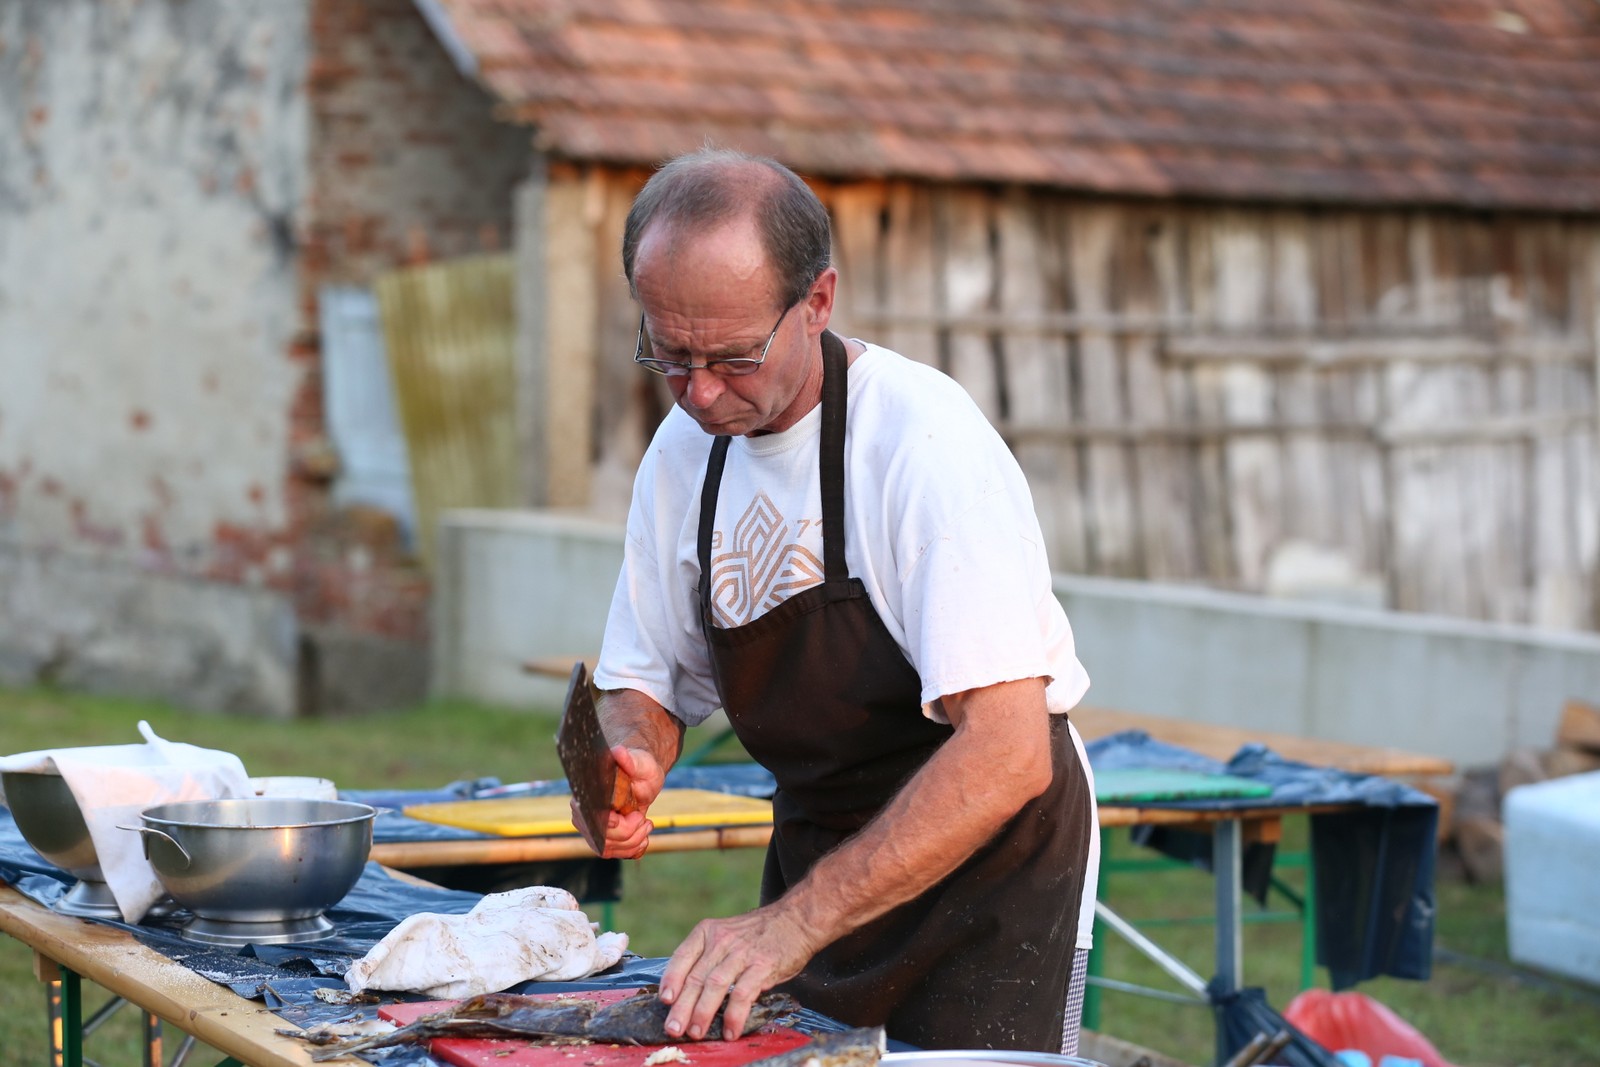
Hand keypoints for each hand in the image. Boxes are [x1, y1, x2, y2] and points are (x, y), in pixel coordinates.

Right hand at [571, 743, 666, 858]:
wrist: (643, 779)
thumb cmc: (639, 767)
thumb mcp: (639, 762)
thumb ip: (629, 759)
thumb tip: (618, 752)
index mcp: (587, 794)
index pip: (588, 817)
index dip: (606, 823)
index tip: (618, 819)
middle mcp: (584, 815)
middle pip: (602, 838)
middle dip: (628, 832)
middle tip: (644, 818)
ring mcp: (593, 829)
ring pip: (609, 849)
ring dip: (633, 841)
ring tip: (646, 825)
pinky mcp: (605, 840)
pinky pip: (615, 853)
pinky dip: (632, 849)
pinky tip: (643, 838)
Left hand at [658, 904, 817, 1040]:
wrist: (796, 920)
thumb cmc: (758, 934)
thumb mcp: (727, 934)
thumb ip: (708, 957)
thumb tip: (686, 992)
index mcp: (708, 931)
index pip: (682, 956)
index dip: (671, 980)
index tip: (664, 1000)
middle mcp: (721, 940)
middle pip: (696, 977)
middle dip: (682, 1007)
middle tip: (673, 1028)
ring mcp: (742, 953)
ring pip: (714, 986)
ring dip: (703, 1013)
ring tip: (696, 1033)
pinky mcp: (762, 966)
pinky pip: (742, 994)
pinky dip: (734, 1015)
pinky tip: (730, 1031)